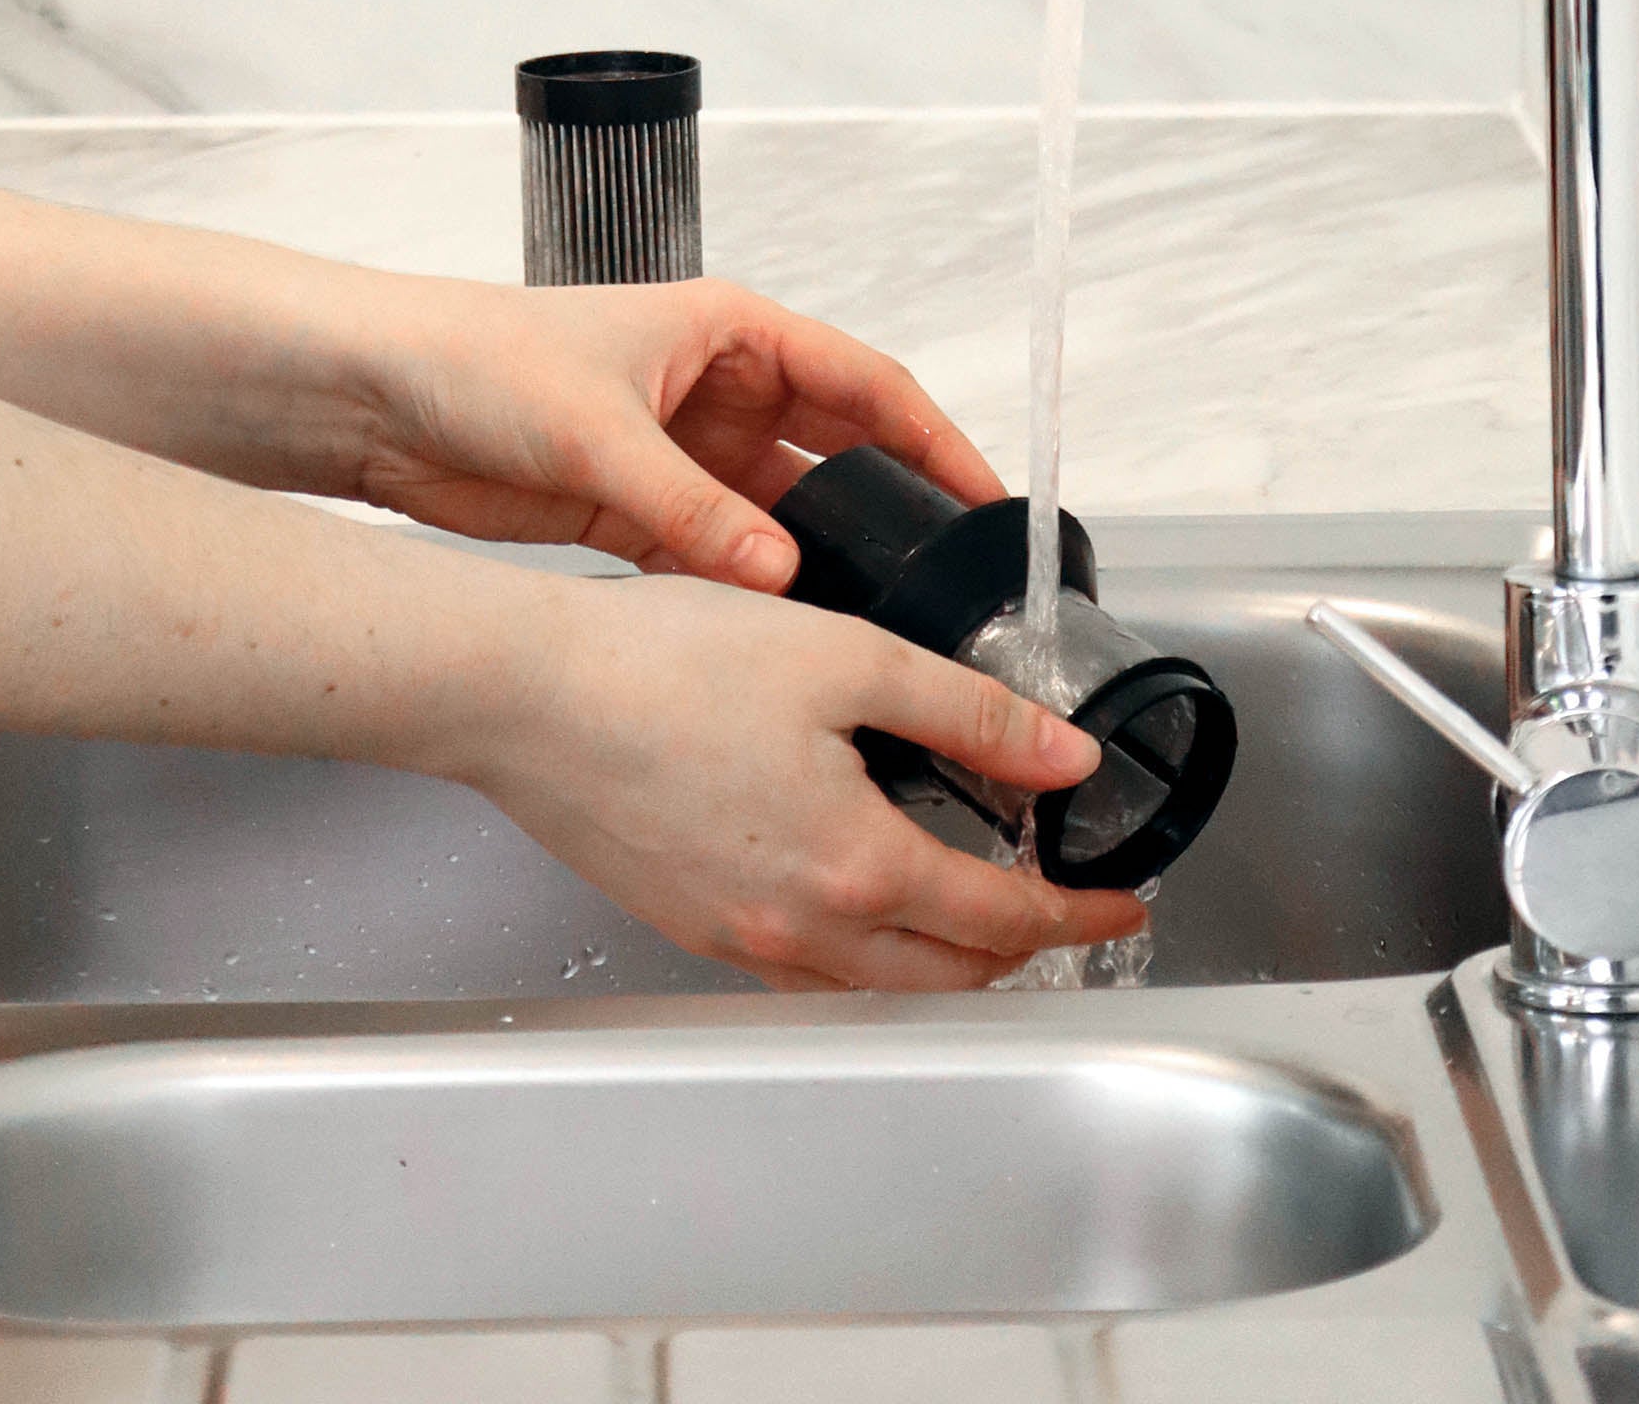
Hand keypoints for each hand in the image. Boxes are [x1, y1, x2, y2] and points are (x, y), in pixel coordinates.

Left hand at [355, 275, 1000, 589]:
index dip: (933, 440)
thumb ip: (691, 508)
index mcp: (733, 334)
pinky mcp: (644, 509)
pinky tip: (784, 630)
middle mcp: (721, 391)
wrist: (371, 398)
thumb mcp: (597, 428)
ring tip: (876, 617)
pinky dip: (752, 590)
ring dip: (819, 559)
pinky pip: (723, 555)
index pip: (867, 384)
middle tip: (944, 574)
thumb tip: (778, 572)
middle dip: (889, 508)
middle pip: (837, 454)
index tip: (984, 498)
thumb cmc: (473, 358)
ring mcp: (686, 454)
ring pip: (782, 514)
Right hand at [465, 576, 1147, 989]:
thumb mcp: (848, 659)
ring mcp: (735, 936)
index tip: (1118, 900)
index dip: (1076, 914)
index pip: (1001, 920)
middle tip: (1060, 904)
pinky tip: (861, 884)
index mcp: (852, 866)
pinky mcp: (687, 920)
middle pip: (945, 972)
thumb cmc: (662, 666)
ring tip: (974, 894)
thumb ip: (970, 713)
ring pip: (874, 979)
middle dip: (1020, 949)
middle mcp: (796, 927)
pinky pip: (805, 964)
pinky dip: (865, 946)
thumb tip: (1062, 756)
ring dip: (942, 952)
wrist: (520, 694)